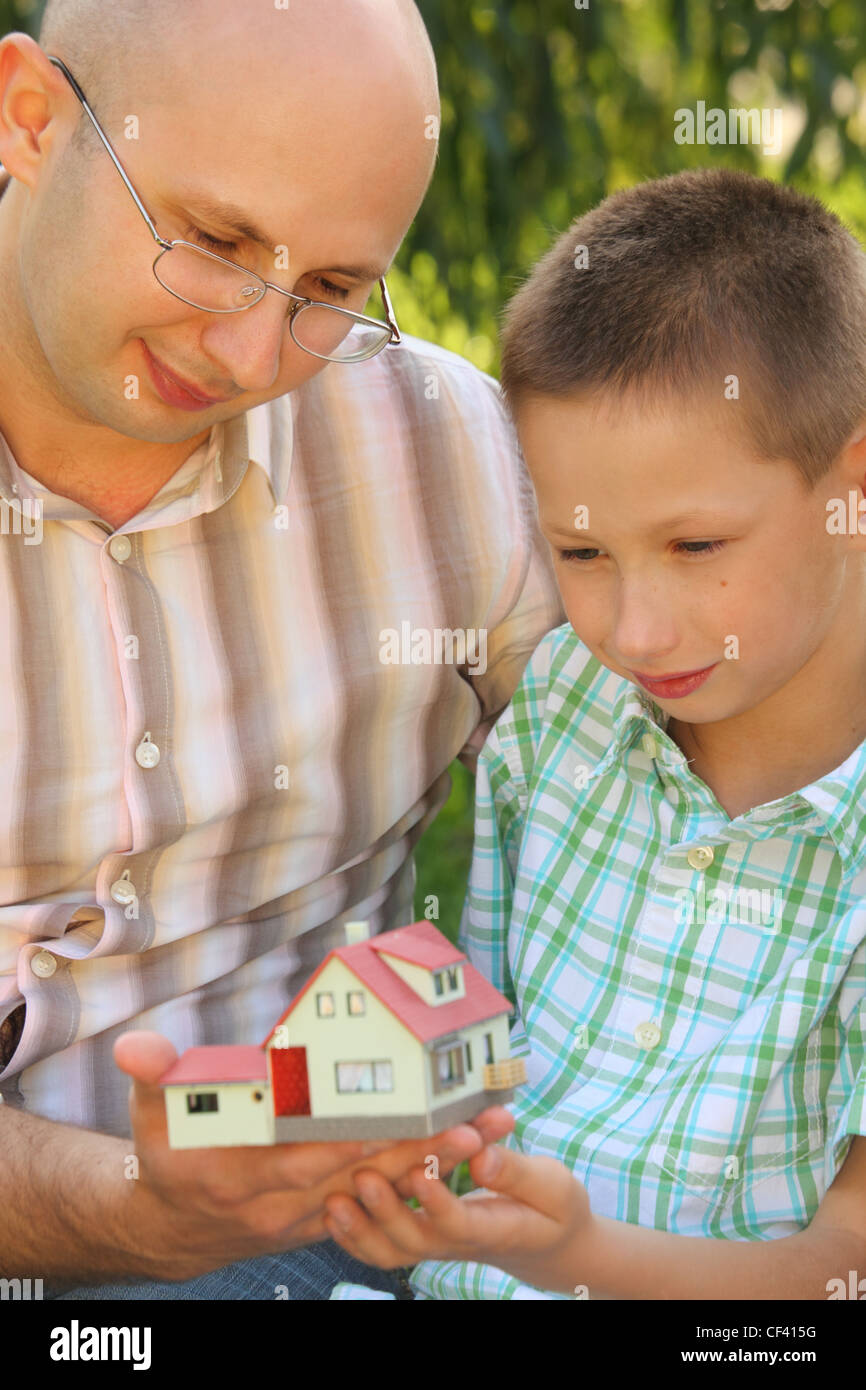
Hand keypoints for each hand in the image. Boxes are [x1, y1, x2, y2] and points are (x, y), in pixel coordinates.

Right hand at [114, 1030, 514, 1281]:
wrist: (174, 1227)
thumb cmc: (167, 1158)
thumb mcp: (151, 1115)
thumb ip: (154, 1076)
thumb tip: (135, 1045)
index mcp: (245, 1174)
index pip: (312, 1156)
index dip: (362, 1139)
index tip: (408, 1115)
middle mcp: (286, 1202)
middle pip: (365, 1174)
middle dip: (422, 1150)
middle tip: (477, 1124)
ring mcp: (311, 1214)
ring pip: (383, 1188)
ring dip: (436, 1164)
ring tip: (489, 1134)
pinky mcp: (328, 1216)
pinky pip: (382, 1198)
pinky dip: (422, 1176)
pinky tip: (464, 1154)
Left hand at [322, 1142, 595, 1294]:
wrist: (549, 1244)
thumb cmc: (553, 1209)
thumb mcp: (554, 1187)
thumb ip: (518, 1173)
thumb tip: (482, 1156)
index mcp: (495, 1229)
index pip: (459, 1224)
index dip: (437, 1203)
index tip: (421, 1172)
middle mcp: (458, 1244)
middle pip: (415, 1241)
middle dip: (386, 1212)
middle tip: (364, 1177)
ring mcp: (438, 1246)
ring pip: (392, 1252)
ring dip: (360, 1230)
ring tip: (334, 1200)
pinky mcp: (424, 1239)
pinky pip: (384, 1250)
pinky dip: (355, 1237)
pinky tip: (333, 1213)